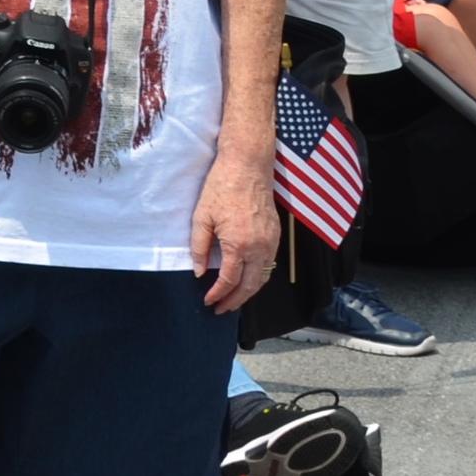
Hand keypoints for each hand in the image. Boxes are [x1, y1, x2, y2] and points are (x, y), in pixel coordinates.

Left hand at [188, 149, 280, 314]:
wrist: (247, 167)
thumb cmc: (221, 188)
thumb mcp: (201, 217)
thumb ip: (200, 248)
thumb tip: (199, 272)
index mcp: (238, 245)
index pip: (229, 280)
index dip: (218, 294)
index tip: (209, 302)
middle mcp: (259, 248)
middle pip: (250, 286)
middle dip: (235, 301)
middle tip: (221, 309)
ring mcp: (271, 242)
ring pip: (263, 277)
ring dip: (248, 292)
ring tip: (232, 299)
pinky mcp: (276, 235)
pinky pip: (269, 264)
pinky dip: (258, 277)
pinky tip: (246, 279)